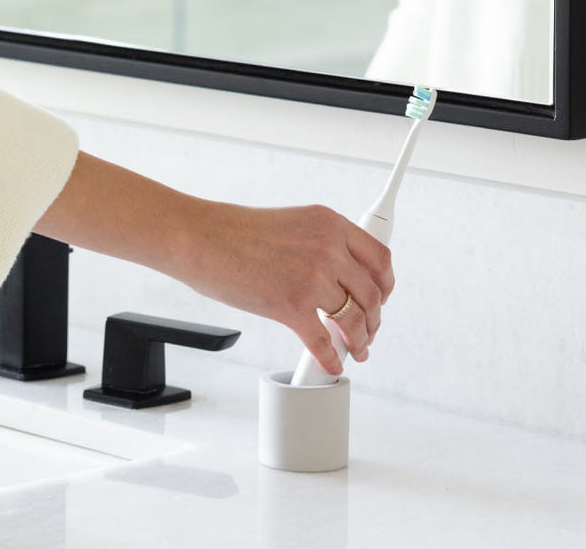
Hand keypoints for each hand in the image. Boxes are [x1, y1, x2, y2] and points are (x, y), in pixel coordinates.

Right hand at [166, 198, 393, 376]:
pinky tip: (330, 363)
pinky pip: (323, 343)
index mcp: (329, 223)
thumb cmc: (233, 231)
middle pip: (372, 294)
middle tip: (367, 331)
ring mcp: (311, 278)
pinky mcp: (291, 306)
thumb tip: (341, 279)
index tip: (382, 298)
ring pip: (355, 321)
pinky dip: (331, 359)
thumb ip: (319, 244)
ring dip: (359, 341)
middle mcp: (326, 248)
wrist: (198, 238)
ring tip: (355, 349)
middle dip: (374, 320)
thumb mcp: (290, 224)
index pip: (379, 258)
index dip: (386, 284)